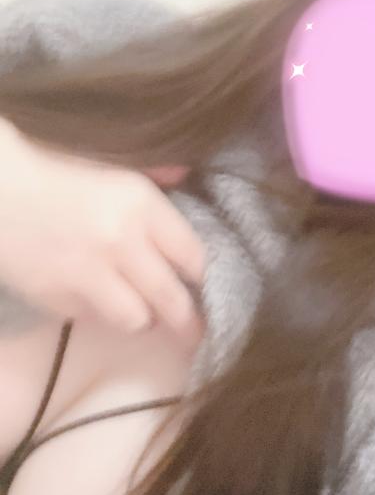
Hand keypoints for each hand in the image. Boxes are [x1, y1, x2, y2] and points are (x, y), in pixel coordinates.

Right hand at [0, 118, 204, 342]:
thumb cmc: (53, 168)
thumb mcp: (109, 161)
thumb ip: (153, 172)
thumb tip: (186, 172)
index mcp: (140, 203)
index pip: (192, 256)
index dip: (200, 276)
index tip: (201, 285)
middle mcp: (121, 242)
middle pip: (171, 299)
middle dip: (187, 321)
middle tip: (194, 333)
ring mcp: (87, 273)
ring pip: (136, 320)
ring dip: (141, 318)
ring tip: (140, 311)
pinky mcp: (56, 296)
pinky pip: (92, 319)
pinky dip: (96, 312)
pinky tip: (91, 296)